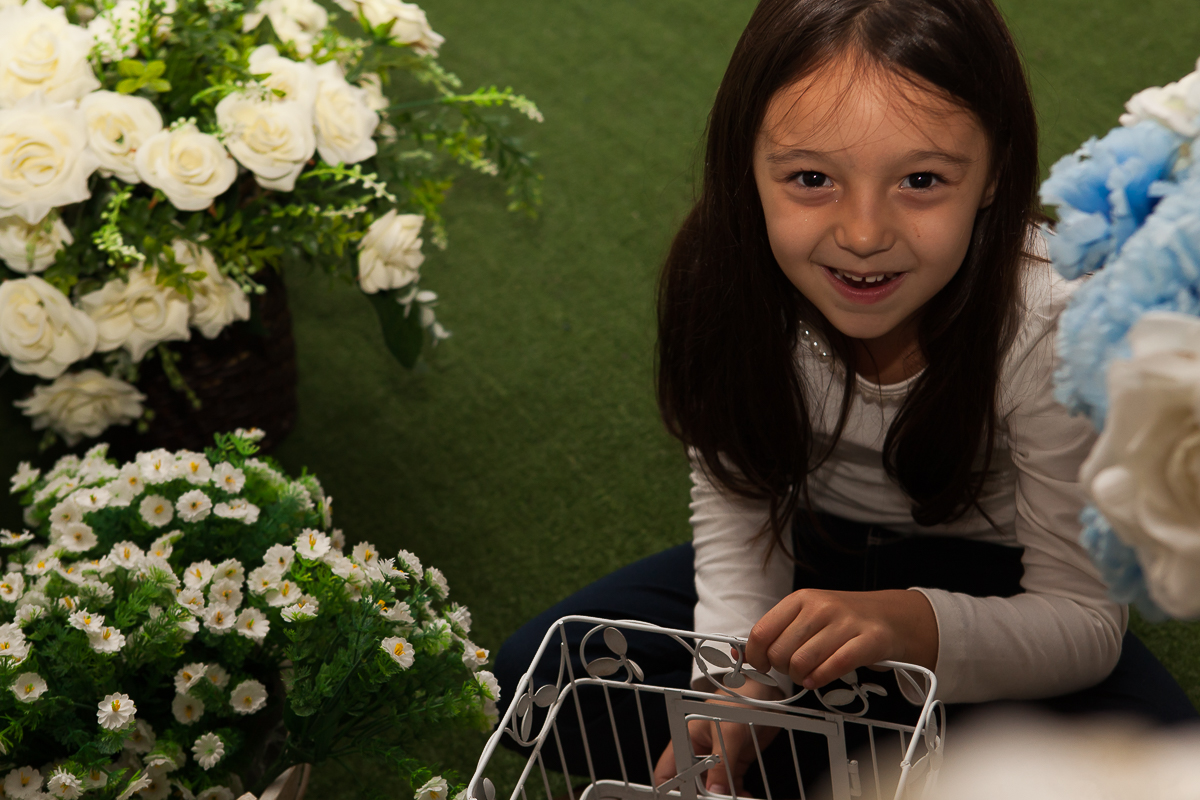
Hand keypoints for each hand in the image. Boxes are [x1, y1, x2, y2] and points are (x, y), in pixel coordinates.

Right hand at [653, 681, 782, 795]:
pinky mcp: (734, 764)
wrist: (764, 693)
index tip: (683, 799)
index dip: (670, 790)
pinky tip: (746, 797)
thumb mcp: (728, 731)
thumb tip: (714, 791)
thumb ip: (721, 762)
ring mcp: (716, 760)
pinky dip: (737, 794)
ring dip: (721, 798)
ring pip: (712, 788)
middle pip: (691, 785)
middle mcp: (698, 753)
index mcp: (685, 741)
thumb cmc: (738, 701)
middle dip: (701, 797)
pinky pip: (731, 786)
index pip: (666, 773)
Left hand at [745, 589, 937, 689]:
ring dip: (801, 678)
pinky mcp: (868, 640)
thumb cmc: (842, 620)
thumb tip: (742, 655)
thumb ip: (779, 631)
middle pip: (780, 652)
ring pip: (803, 663)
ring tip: (808, 675)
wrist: (890, 616)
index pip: (762, 632)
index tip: (762, 665)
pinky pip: (833, 668)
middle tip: (794, 669)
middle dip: (782, 670)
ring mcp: (845, 623)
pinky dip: (820, 680)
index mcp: (800, 599)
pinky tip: (818, 680)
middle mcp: (821, 607)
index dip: (756, 656)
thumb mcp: (808, 614)